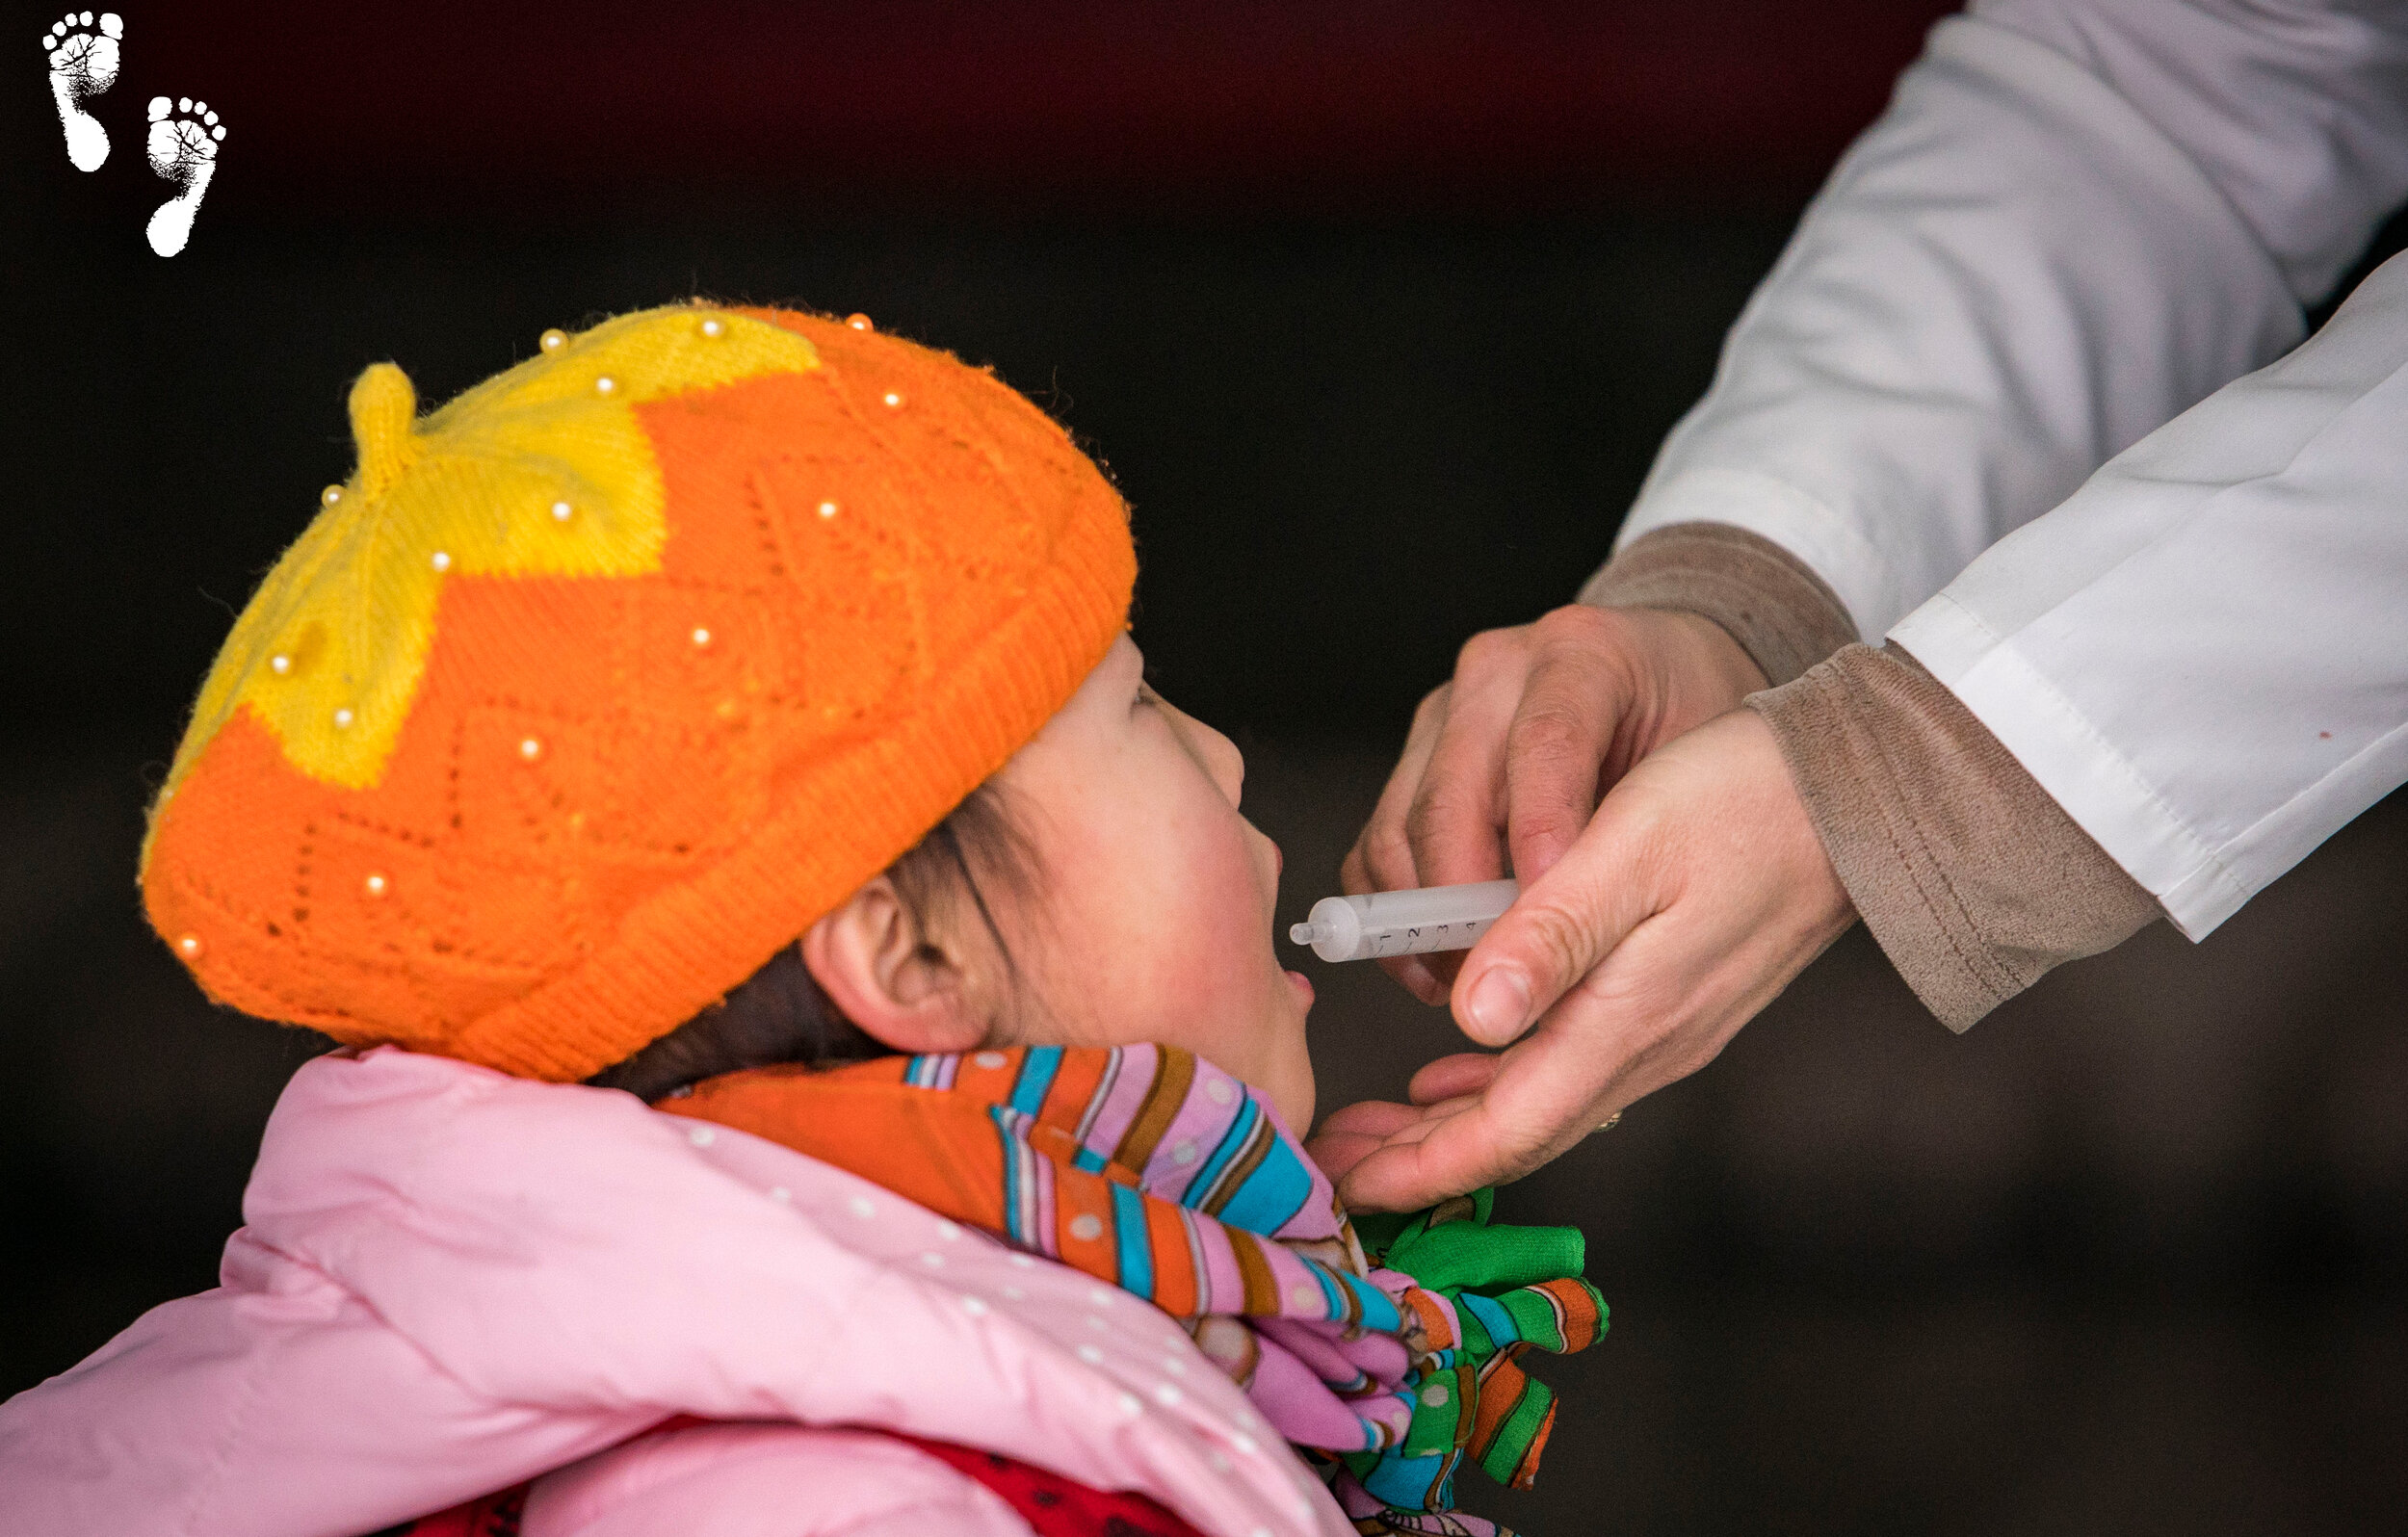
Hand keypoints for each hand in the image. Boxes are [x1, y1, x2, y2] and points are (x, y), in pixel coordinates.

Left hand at [1309, 709, 1853, 1210]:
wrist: (1863, 796)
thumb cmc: (1744, 803)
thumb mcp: (1630, 850)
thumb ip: (1551, 936)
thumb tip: (1471, 1018)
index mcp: (1624, 1019)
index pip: (1505, 1129)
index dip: (1420, 1165)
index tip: (1348, 1184)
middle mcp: (1645, 1045)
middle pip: (1514, 1131)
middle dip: (1418, 1156)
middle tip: (1334, 1161)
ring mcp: (1663, 1029)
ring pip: (1539, 1101)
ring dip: (1452, 1119)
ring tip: (1377, 1124)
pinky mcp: (1672, 1001)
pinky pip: (1569, 1065)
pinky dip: (1502, 1075)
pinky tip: (1466, 1058)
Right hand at [1341, 603, 1764, 1000]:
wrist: (1664, 673)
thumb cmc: (1690, 720)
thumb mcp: (1703, 758)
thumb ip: (1651, 823)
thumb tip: (1593, 924)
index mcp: (1582, 654)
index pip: (1546, 744)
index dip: (1540, 838)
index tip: (1548, 917)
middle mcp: (1499, 673)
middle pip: (1451, 796)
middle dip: (1466, 903)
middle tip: (1503, 976)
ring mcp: (1447, 710)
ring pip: (1401, 824)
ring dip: (1423, 917)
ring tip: (1472, 979)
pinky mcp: (1415, 752)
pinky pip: (1379, 839)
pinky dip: (1395, 909)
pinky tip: (1437, 958)